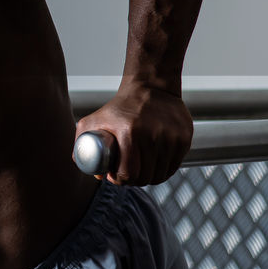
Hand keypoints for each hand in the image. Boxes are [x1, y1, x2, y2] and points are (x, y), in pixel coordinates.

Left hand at [74, 82, 192, 185]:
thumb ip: (83, 141)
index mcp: (129, 133)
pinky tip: (154, 167)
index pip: (128, 173)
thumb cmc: (120, 107)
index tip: (115, 176)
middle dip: (133, 181)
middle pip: (145, 176)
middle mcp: (152, 135)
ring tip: (140, 171)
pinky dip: (164, 171)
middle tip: (127, 175)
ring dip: (149, 177)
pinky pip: (174, 166)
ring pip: (160, 175)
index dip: (120, 179)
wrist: (151, 87)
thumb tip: (88, 167)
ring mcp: (171, 138)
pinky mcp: (184, 138)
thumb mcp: (95, 119)